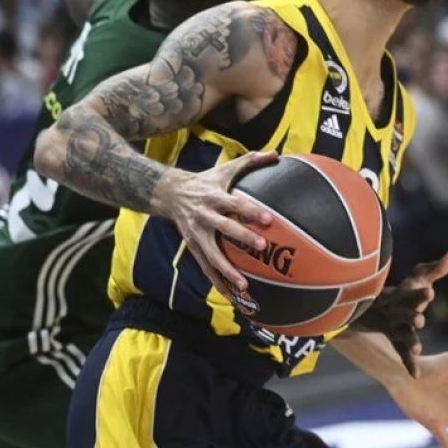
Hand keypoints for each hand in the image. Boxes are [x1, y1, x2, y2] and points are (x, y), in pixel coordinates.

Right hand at [156, 151, 277, 298]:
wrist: (171, 193)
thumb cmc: (207, 180)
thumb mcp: (225, 168)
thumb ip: (251, 160)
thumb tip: (276, 153)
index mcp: (214, 196)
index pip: (235, 204)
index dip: (250, 211)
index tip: (268, 219)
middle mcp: (204, 216)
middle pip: (224, 228)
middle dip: (242, 237)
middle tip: (262, 247)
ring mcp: (197, 233)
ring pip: (211, 255)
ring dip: (227, 270)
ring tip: (244, 285)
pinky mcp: (192, 246)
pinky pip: (205, 266)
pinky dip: (216, 281)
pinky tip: (230, 295)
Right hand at [352, 251, 447, 374]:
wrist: (374, 308)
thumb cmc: (404, 290)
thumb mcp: (418, 276)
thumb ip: (435, 268)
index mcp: (405, 295)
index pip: (412, 292)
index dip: (421, 293)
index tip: (430, 291)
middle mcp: (398, 312)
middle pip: (403, 314)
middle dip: (411, 315)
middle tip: (421, 318)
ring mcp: (395, 328)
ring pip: (401, 335)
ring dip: (409, 341)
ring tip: (419, 348)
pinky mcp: (397, 342)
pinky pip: (402, 354)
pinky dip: (409, 364)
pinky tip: (417, 375)